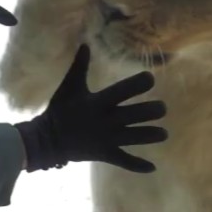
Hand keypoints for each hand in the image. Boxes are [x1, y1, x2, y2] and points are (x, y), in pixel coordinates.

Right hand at [15, 44, 167, 172]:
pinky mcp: (104, 153)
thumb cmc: (59, 109)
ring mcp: (106, 139)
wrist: (47, 140)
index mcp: (97, 102)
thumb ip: (79, 66)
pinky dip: (138, 165)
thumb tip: (85, 44)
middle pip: (135, 115)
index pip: (122, 91)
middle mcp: (105, 120)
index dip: (138, 84)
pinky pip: (124, 160)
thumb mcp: (69, 86)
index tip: (150, 78)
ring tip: (164, 134)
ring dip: (151, 136)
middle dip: (152, 111)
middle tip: (162, 108)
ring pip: (135, 137)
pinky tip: (153, 167)